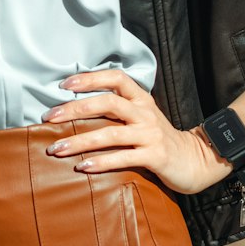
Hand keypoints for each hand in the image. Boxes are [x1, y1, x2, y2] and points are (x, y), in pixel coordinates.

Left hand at [41, 68, 233, 195]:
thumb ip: (118, 110)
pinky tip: (82, 167)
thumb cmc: (158, 139)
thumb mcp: (141, 117)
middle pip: (107, 103)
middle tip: (49, 118)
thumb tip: (76, 107)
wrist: (195, 160)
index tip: (64, 84)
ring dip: (80, 141)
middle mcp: (144, 113)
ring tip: (57, 148)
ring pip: (110, 134)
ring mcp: (150, 134)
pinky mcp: (155, 156)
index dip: (90, 78)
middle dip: (75, 109)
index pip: (115, 78)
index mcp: (140, 99)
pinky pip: (123, 158)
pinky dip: (101, 162)